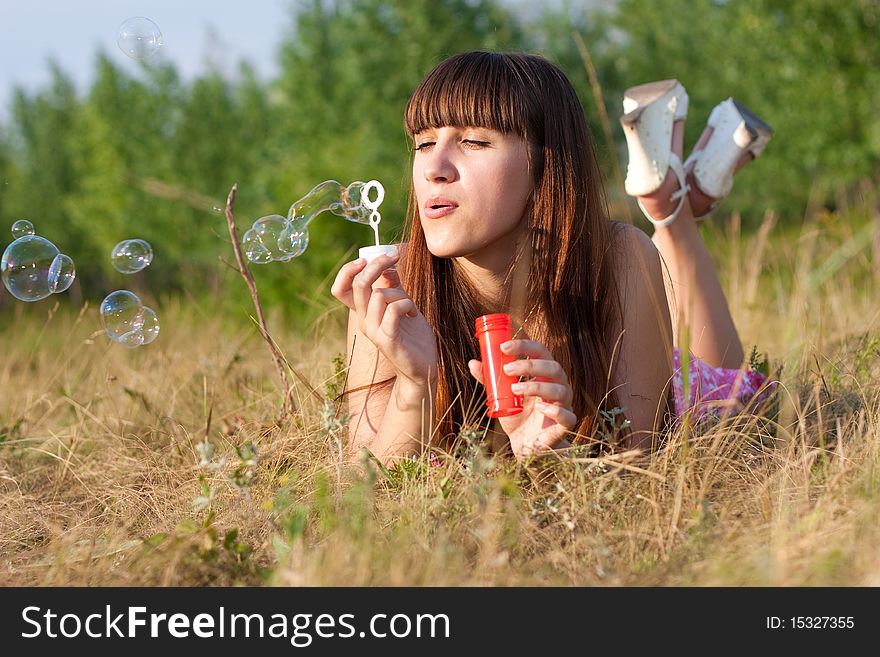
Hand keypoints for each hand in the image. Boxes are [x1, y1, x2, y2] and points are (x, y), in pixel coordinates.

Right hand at [331, 252, 437, 387]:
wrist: (424, 367)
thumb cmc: (414, 337)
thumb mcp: (403, 305)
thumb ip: (394, 287)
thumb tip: (387, 266)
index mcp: (365, 313)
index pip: (341, 289)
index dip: (348, 271)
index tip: (366, 258)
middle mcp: (365, 321)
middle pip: (358, 285)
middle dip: (376, 265)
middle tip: (394, 257)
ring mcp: (374, 331)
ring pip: (379, 295)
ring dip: (400, 293)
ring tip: (411, 305)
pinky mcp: (386, 339)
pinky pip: (393, 310)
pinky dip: (407, 305)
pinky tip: (414, 314)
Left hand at [468, 338, 574, 460]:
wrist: (525, 445)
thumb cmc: (516, 416)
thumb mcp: (500, 396)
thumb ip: (489, 380)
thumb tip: (473, 362)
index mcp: (543, 374)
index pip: (540, 352)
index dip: (524, 346)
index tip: (503, 347)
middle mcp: (557, 385)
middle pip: (553, 367)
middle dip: (530, 365)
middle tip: (507, 369)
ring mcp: (564, 405)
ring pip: (560, 390)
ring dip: (537, 387)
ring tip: (515, 390)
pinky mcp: (565, 424)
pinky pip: (567, 416)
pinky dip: (554, 410)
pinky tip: (539, 408)